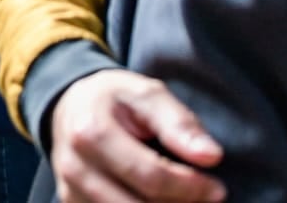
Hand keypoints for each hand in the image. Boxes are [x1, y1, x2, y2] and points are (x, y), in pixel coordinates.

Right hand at [51, 70, 224, 202]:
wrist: (72, 106)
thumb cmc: (116, 99)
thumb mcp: (148, 94)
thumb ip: (180, 123)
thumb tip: (211, 156)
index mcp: (91, 132)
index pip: (150, 177)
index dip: (191, 188)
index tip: (216, 188)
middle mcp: (75, 167)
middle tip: (205, 197)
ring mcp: (70, 190)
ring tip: (182, 197)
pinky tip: (157, 198)